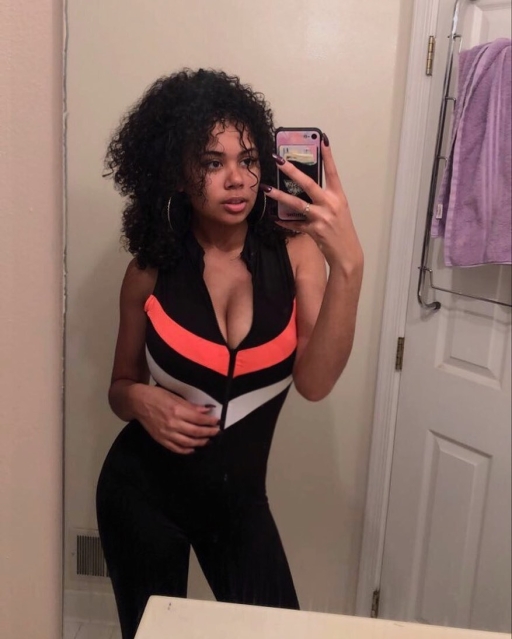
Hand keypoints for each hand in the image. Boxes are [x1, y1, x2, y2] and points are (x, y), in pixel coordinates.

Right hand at [138, 385, 219, 454]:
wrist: (137, 402)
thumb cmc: (157, 395)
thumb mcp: (175, 396)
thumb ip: (191, 406)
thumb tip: (207, 410)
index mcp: (177, 410)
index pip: (198, 419)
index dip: (210, 422)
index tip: (218, 422)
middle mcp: (172, 424)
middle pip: (195, 432)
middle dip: (209, 433)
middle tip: (217, 432)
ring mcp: (166, 433)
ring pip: (187, 442)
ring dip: (200, 443)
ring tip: (208, 441)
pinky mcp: (160, 439)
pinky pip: (175, 448)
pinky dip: (186, 450)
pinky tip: (193, 449)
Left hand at [262, 134, 362, 273]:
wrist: (347, 253)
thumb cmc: (341, 230)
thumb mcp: (337, 211)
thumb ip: (323, 199)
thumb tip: (304, 189)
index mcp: (338, 197)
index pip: (333, 172)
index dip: (328, 156)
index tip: (322, 139)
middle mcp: (330, 204)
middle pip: (308, 184)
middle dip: (292, 171)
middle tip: (278, 160)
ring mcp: (321, 217)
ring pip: (296, 204)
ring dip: (279, 196)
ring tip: (266, 189)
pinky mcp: (313, 230)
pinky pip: (294, 224)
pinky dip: (283, 221)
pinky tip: (273, 217)